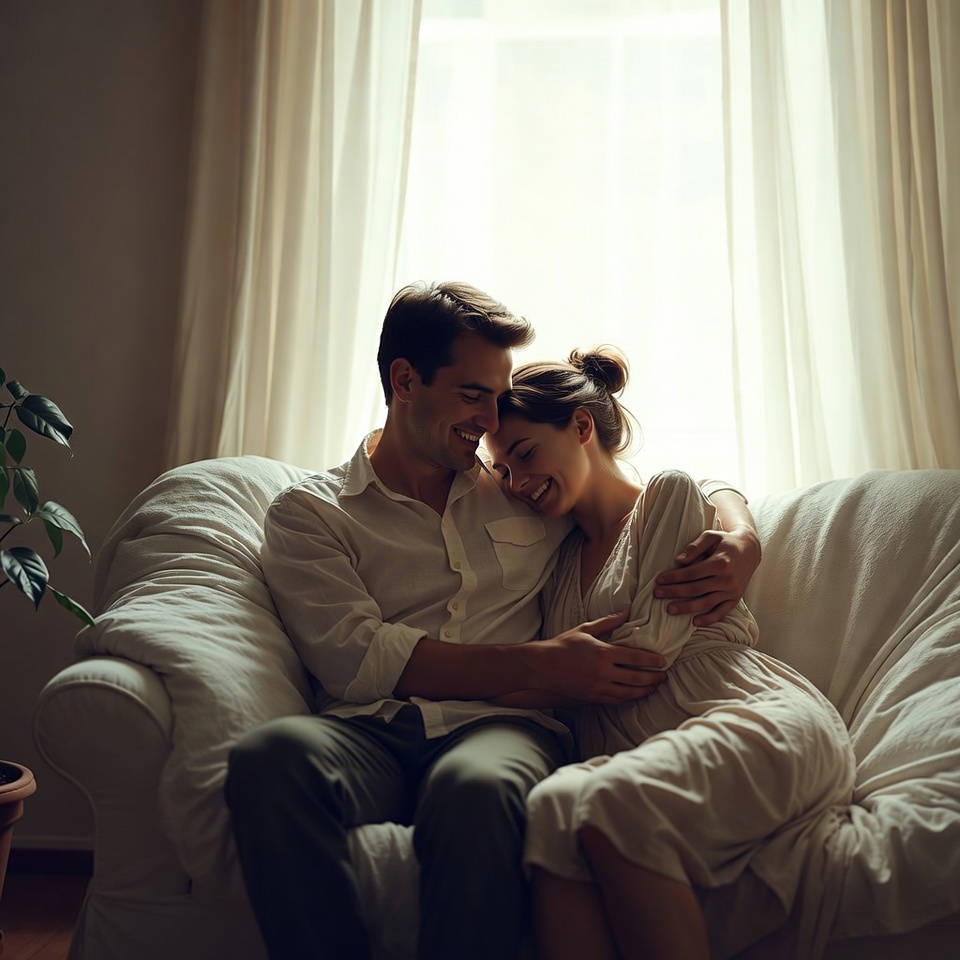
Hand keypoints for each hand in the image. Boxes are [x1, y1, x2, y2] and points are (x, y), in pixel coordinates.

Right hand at [530, 611, 666, 704]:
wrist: (542, 667)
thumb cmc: (562, 645)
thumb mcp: (584, 629)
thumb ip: (607, 622)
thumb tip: (626, 612)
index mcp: (603, 653)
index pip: (635, 657)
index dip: (651, 660)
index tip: (663, 661)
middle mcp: (603, 672)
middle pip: (636, 677)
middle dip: (654, 677)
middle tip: (664, 675)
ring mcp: (598, 687)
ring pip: (629, 693)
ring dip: (645, 690)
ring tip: (654, 686)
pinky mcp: (593, 698)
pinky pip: (617, 701)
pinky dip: (630, 698)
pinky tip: (636, 694)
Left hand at [654, 527, 760, 625]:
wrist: (750, 550)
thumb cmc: (726, 541)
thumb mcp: (710, 537)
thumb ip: (694, 548)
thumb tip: (678, 561)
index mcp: (721, 563)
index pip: (692, 573)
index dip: (674, 577)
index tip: (659, 580)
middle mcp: (728, 579)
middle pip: (696, 589)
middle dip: (674, 592)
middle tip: (657, 594)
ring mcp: (732, 591)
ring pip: (706, 603)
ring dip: (687, 608)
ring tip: (669, 609)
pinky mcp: (736, 598)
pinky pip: (722, 612)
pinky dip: (709, 619)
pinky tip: (695, 622)